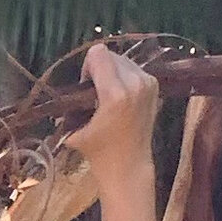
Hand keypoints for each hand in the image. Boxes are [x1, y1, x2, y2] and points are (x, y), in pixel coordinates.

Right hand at [68, 39, 158, 182]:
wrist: (129, 166)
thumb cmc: (99, 152)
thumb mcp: (75, 129)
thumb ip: (70, 103)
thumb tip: (67, 91)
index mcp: (116, 93)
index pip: (98, 54)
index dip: (87, 67)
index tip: (86, 87)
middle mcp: (135, 83)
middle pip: (110, 54)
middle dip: (99, 69)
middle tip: (95, 93)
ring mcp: (148, 83)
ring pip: (122, 59)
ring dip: (112, 72)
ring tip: (108, 96)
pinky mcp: (154, 86)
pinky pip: (133, 68)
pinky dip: (123, 76)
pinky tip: (121, 97)